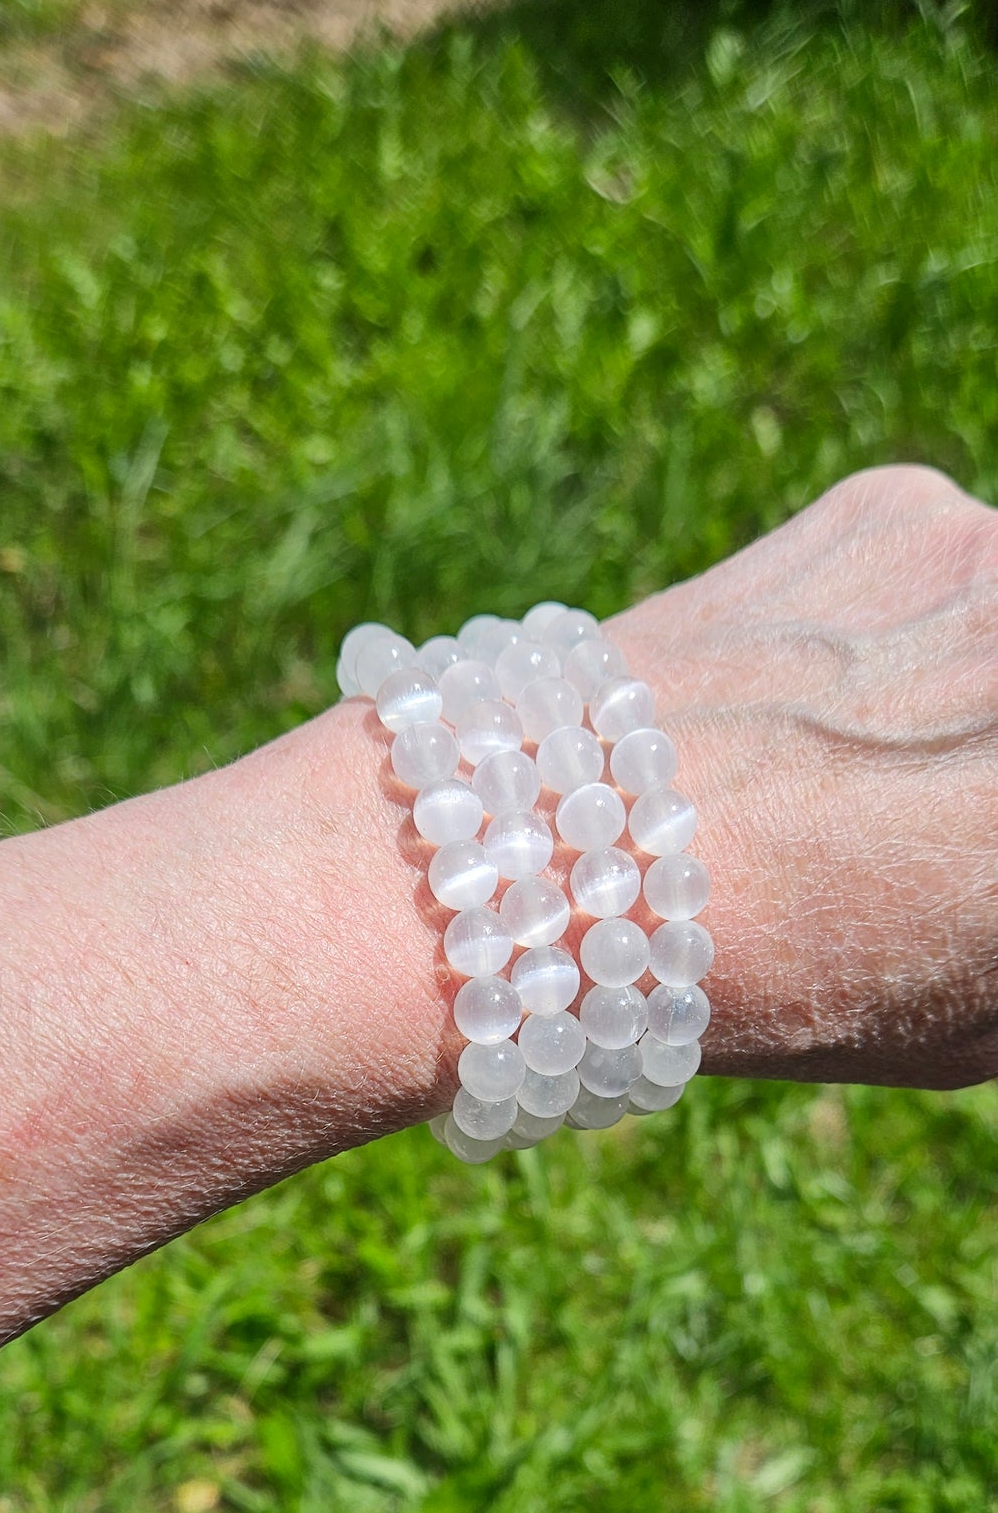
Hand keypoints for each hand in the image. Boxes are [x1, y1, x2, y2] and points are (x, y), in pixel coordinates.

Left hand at [611, 464, 997, 1087]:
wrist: (557, 859)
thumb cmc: (788, 982)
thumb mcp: (979, 1013)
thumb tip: (982, 881)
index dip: (989, 851)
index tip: (971, 861)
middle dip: (975, 777)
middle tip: (944, 818)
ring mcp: (989, 547)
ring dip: (977, 688)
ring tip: (893, 770)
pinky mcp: (896, 499)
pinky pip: (959, 560)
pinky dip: (932, 625)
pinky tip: (837, 703)